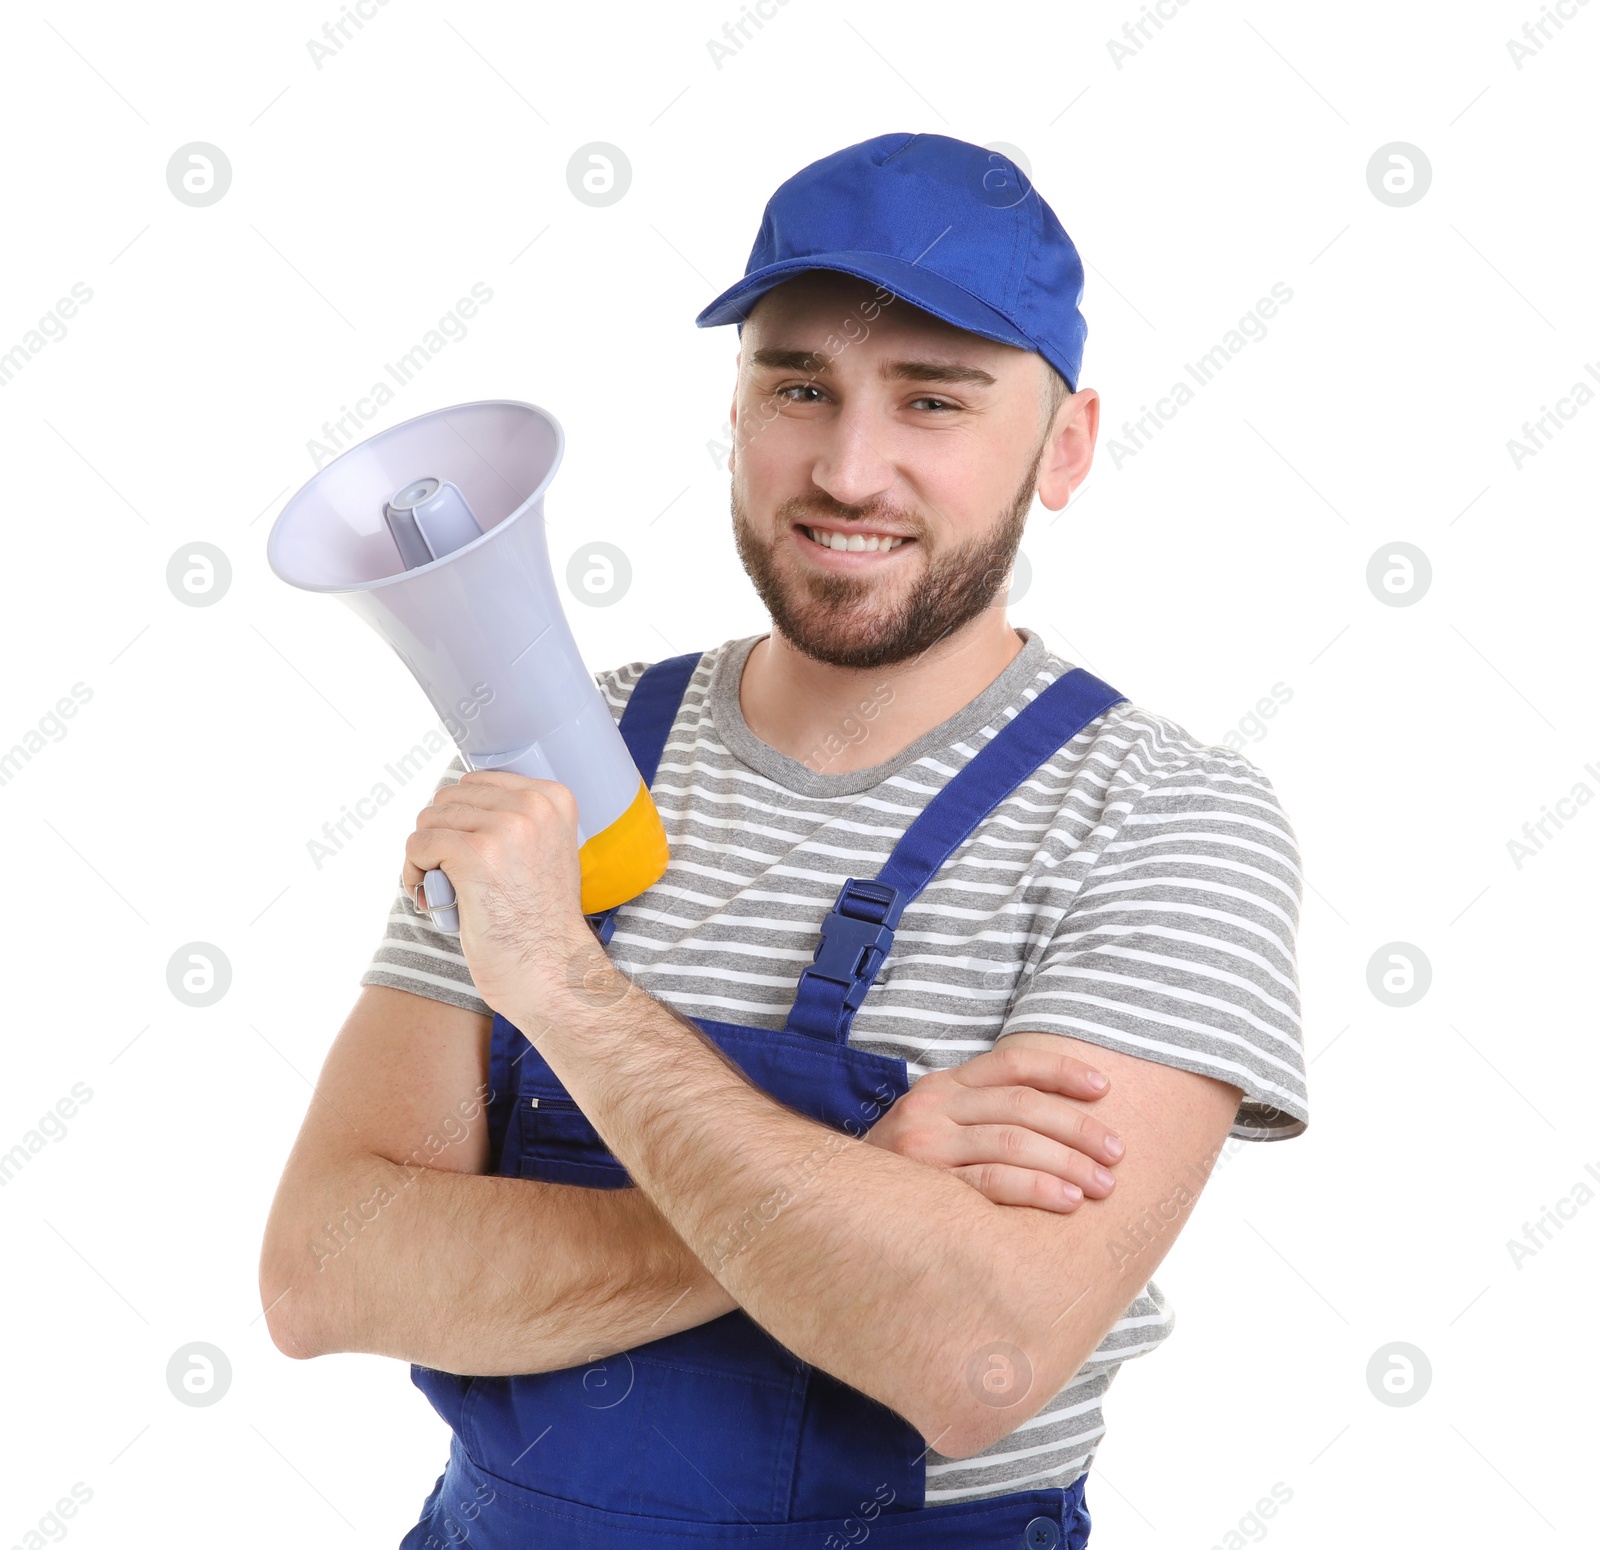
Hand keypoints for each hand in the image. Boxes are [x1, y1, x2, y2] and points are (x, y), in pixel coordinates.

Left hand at [401, 769, 595, 1017]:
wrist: (550, 971)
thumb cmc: (540, 922)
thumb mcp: (545, 850)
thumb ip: (515, 820)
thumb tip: (455, 803)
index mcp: (553, 799)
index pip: (477, 782)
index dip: (461, 819)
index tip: (471, 855)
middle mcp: (533, 806)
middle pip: (448, 798)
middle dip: (440, 835)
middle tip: (452, 876)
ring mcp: (505, 829)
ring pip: (428, 820)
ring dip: (425, 856)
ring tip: (444, 890)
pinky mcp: (474, 855)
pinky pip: (417, 845)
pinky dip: (413, 873)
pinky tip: (434, 898)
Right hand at [863, 1039, 1123, 1212]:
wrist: (837, 1203)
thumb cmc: (908, 1170)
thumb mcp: (939, 1125)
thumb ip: (984, 1114)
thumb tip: (1062, 1123)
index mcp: (945, 1084)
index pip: (1012, 1064)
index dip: (1062, 1072)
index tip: (1104, 1089)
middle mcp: (934, 1106)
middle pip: (1022, 1107)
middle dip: (1078, 1128)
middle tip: (1116, 1152)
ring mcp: (927, 1145)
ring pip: (1013, 1143)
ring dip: (1067, 1163)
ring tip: (1101, 1184)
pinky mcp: (926, 1185)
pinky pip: (991, 1183)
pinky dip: (1035, 1189)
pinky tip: (1065, 1201)